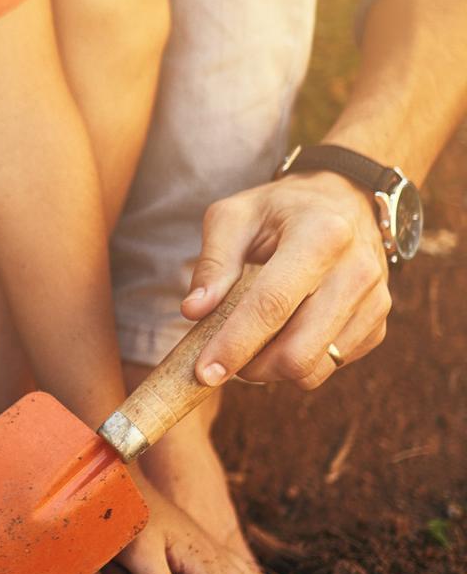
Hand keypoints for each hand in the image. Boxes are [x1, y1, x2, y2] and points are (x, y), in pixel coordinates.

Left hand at [183, 170, 391, 389]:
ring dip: (273, 369)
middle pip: (298, 352)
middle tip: (225, 355)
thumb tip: (194, 311)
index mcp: (321, 235)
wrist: (346, 201)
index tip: (204, 372)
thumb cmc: (280, 210)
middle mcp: (357, 270)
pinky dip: (299, 363)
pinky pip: (330, 367)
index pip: (272, 305)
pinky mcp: (379, 325)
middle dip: (252, 367)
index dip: (234, 344)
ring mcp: (375, 301)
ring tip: (254, 341)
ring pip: (313, 369)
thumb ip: (212, 263)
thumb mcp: (235, 217)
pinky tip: (286, 334)